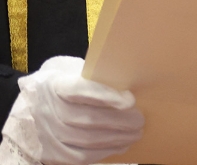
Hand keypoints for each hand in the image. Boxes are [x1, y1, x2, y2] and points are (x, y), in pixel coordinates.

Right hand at [0, 56, 143, 164]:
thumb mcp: (68, 71)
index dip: (106, 95)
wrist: (26, 109)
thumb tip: (124, 80)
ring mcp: (46, 133)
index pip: (80, 90)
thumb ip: (91, 75)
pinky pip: (79, 157)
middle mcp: (46, 109)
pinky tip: (120, 146)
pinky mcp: (49, 152)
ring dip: (116, 138)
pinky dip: (103, 152)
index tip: (130, 100)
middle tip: (140, 120)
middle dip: (119, 121)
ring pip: (86, 140)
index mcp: (53, 84)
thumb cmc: (57, 86)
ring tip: (135, 133)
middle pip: (87, 119)